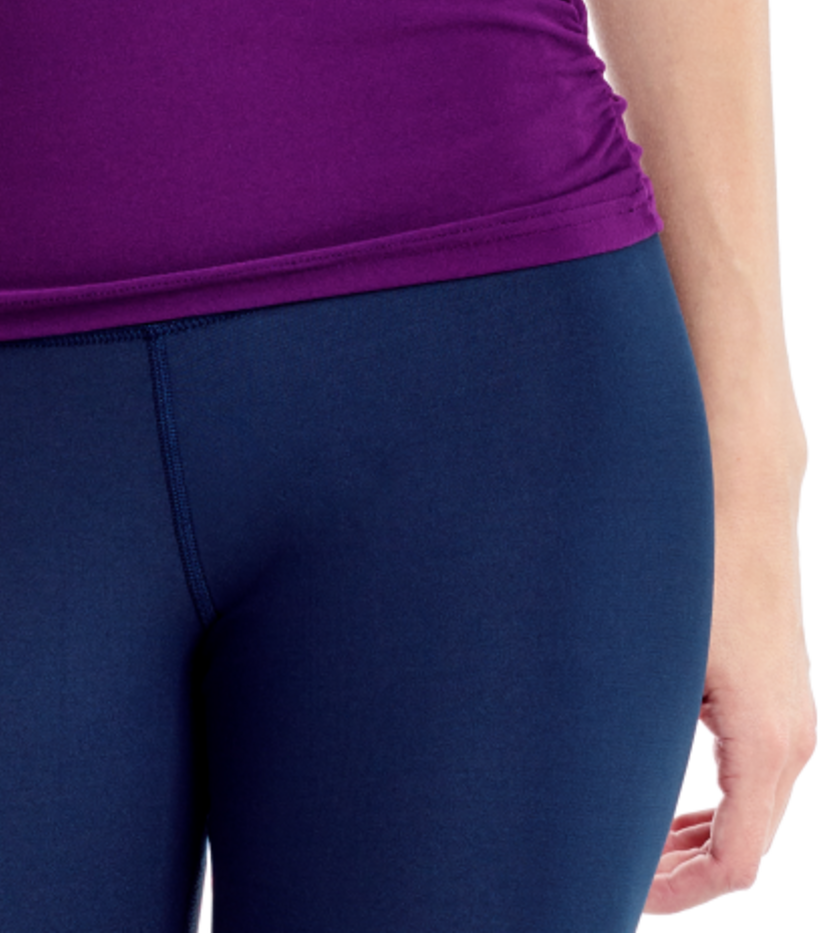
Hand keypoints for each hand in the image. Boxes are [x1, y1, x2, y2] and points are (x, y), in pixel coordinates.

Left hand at [643, 442, 814, 912]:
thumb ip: (629, 737)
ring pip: (750, 813)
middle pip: (743, 849)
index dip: (676, 894)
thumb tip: (586, 801)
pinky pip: (752, 775)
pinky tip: (657, 796)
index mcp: (766, 744)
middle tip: (612, 878)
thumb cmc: (688, 563)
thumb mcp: (650, 661)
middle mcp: (792, 739)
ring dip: (691, 838)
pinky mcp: (781, 691)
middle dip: (677, 873)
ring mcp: (792, 715)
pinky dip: (710, 802)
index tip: (623, 895)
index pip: (734, 867)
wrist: (739, 486)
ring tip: (628, 848)